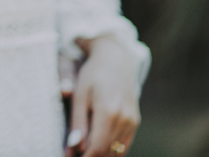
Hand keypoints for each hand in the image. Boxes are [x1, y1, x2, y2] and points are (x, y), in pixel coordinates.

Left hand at [64, 36, 141, 156]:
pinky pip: (124, 145)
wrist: (116, 60)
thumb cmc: (93, 75)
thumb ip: (78, 122)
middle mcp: (125, 119)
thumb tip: (73, 147)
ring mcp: (132, 121)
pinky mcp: (135, 122)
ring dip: (101, 155)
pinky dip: (112, 151)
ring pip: (117, 151)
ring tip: (83, 154)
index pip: (97, 147)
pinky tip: (98, 150)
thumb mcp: (79, 95)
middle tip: (73, 156)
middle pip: (108, 152)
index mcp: (109, 112)